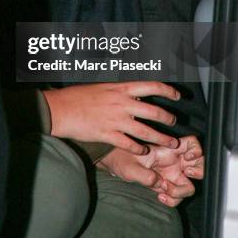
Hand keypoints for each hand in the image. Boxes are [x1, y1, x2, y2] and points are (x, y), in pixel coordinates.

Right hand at [42, 82, 180, 153]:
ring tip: (170, 143)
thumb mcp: (102, 86)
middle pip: (154, 112)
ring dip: (161, 138)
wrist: (61, 109)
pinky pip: (130, 144)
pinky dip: (139, 149)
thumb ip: (119, 91)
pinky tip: (143, 151)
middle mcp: (122, 104)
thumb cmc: (78, 96)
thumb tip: (135, 93)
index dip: (168, 91)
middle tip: (173, 123)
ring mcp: (116, 121)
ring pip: (146, 132)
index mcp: (121, 88)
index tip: (176, 95)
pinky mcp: (108, 135)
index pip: (152, 86)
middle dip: (168, 119)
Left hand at [97, 136, 203, 206]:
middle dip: (198, 172)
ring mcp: (171, 174)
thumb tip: (159, 183)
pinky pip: (177, 196)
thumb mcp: (130, 167)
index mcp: (168, 150)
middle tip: (186, 174)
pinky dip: (172, 199)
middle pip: (199, 165)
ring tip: (164, 189)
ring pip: (189, 185)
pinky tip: (159, 196)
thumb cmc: (121, 159)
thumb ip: (145, 175)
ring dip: (181, 190)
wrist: (113, 166)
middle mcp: (173, 161)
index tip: (188, 158)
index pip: (192, 144)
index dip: (197, 150)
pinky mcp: (166, 186)